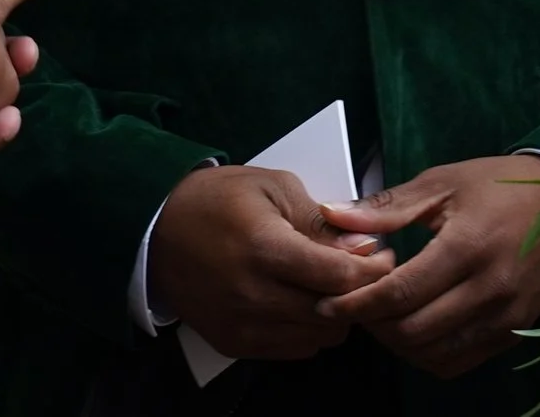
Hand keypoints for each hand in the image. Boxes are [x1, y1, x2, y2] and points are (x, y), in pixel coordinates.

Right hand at [148, 165, 392, 358]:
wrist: (155, 230)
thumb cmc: (219, 200)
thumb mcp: (276, 189)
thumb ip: (322, 222)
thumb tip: (364, 247)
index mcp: (265, 249)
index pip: (341, 278)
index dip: (375, 269)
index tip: (384, 255)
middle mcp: (252, 295)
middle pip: (334, 313)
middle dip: (361, 292)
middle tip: (365, 270)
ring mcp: (240, 325)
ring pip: (318, 337)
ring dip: (337, 314)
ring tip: (334, 284)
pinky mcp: (233, 343)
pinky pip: (293, 349)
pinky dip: (310, 330)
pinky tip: (307, 301)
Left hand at [317, 158, 539, 377]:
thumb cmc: (503, 185)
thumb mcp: (446, 182)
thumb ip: (389, 206)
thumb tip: (332, 216)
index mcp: (468, 245)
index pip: (399, 292)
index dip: (357, 304)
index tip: (328, 303)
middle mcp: (489, 288)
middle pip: (412, 331)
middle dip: (373, 325)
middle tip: (357, 306)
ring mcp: (505, 315)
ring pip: (433, 354)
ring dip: (399, 343)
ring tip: (385, 317)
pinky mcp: (515, 330)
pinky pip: (459, 361)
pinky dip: (429, 354)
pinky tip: (419, 328)